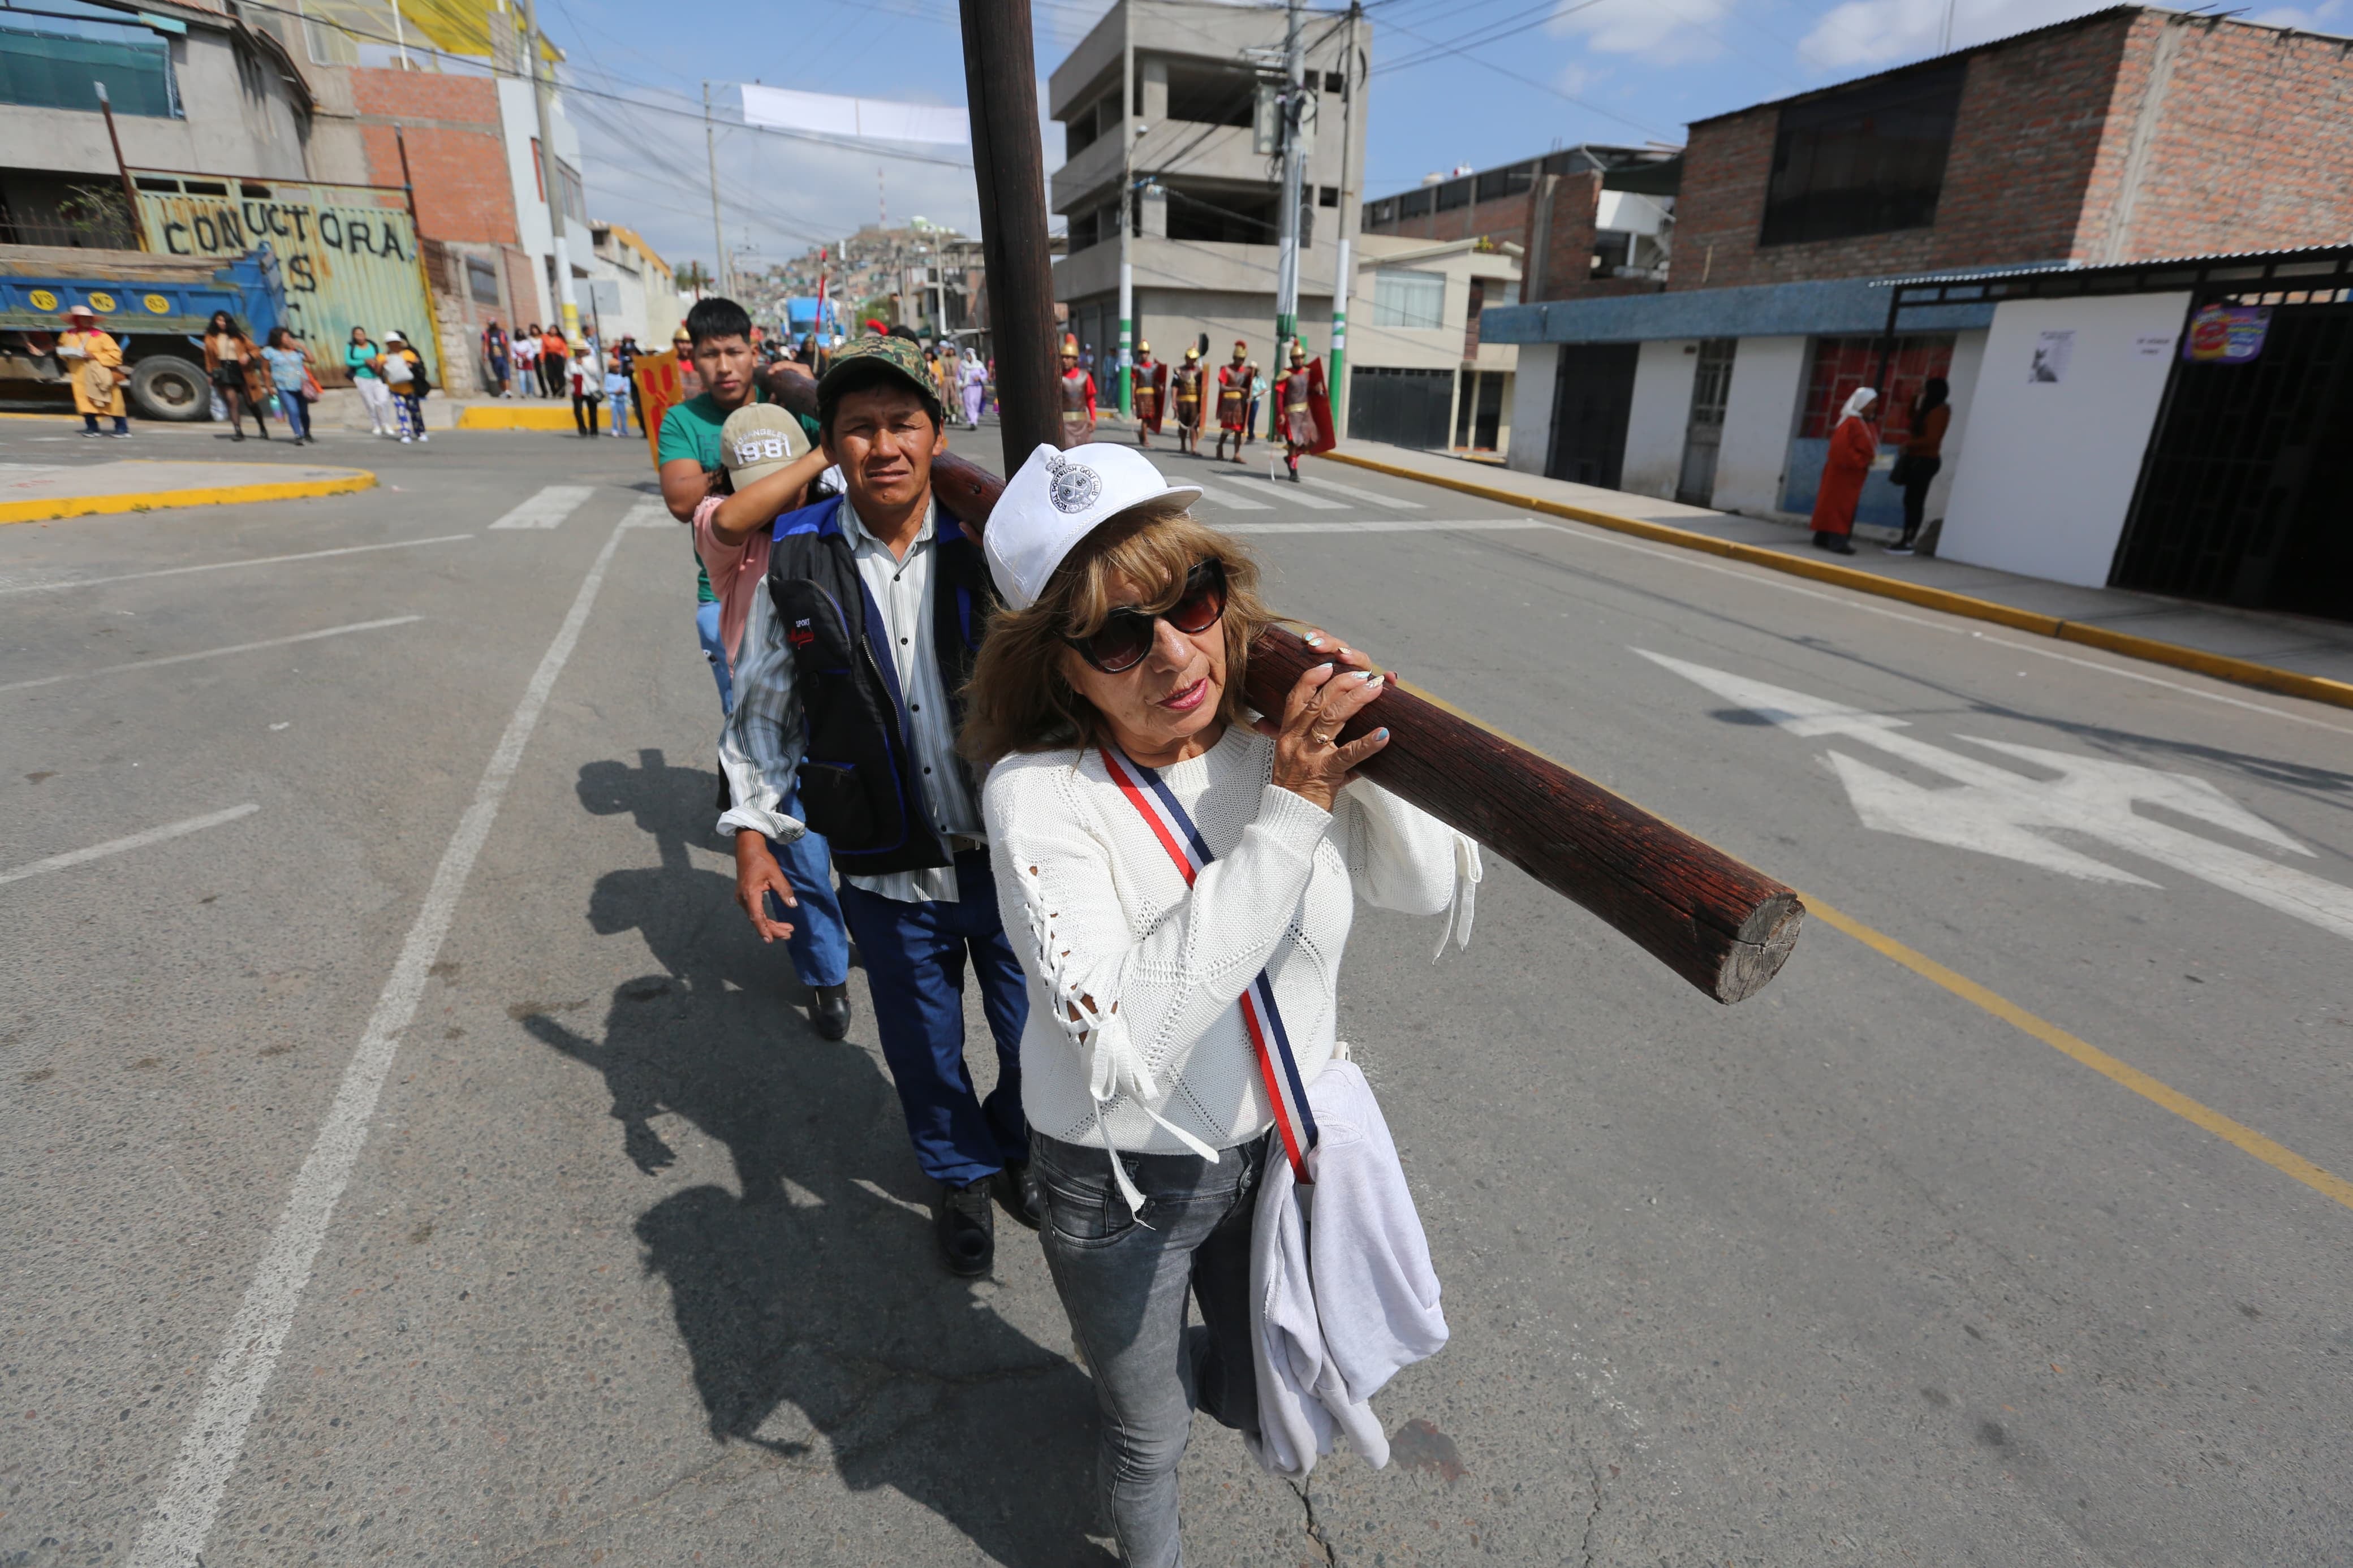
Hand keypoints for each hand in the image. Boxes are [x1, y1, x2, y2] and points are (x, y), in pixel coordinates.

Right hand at [733, 831, 797, 942]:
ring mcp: (742, 898)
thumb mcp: (776, 874)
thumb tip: (793, 905)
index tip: (770, 940)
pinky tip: (775, 923)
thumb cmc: (762, 860)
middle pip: (757, 920)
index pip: (757, 917)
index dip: (764, 929)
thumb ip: (784, 890)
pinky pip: (754, 912)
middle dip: (773, 929)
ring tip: (787, 930)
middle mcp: (743, 898)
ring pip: (756, 917)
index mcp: (750, 893)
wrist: (747, 849)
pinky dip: (765, 919)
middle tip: (789, 934)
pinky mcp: (744, 897)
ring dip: (770, 925)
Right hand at [1256, 631, 1392, 811]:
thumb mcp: (1292, 760)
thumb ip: (1307, 742)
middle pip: (1317, 702)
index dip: (1311, 679)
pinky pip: (1348, 754)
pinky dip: (1368, 743)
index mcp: (1286, 735)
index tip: (1327, 666)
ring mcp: (1309, 756)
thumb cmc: (1294, 789)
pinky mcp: (1325, 772)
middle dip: (1341, 684)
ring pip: (1331, 719)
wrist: (1288, 817)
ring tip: (1375, 689)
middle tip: (1362, 674)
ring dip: (1356, 700)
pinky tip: (1384, 734)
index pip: (1295, 699)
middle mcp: (1295, 741)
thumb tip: (1334, 731)